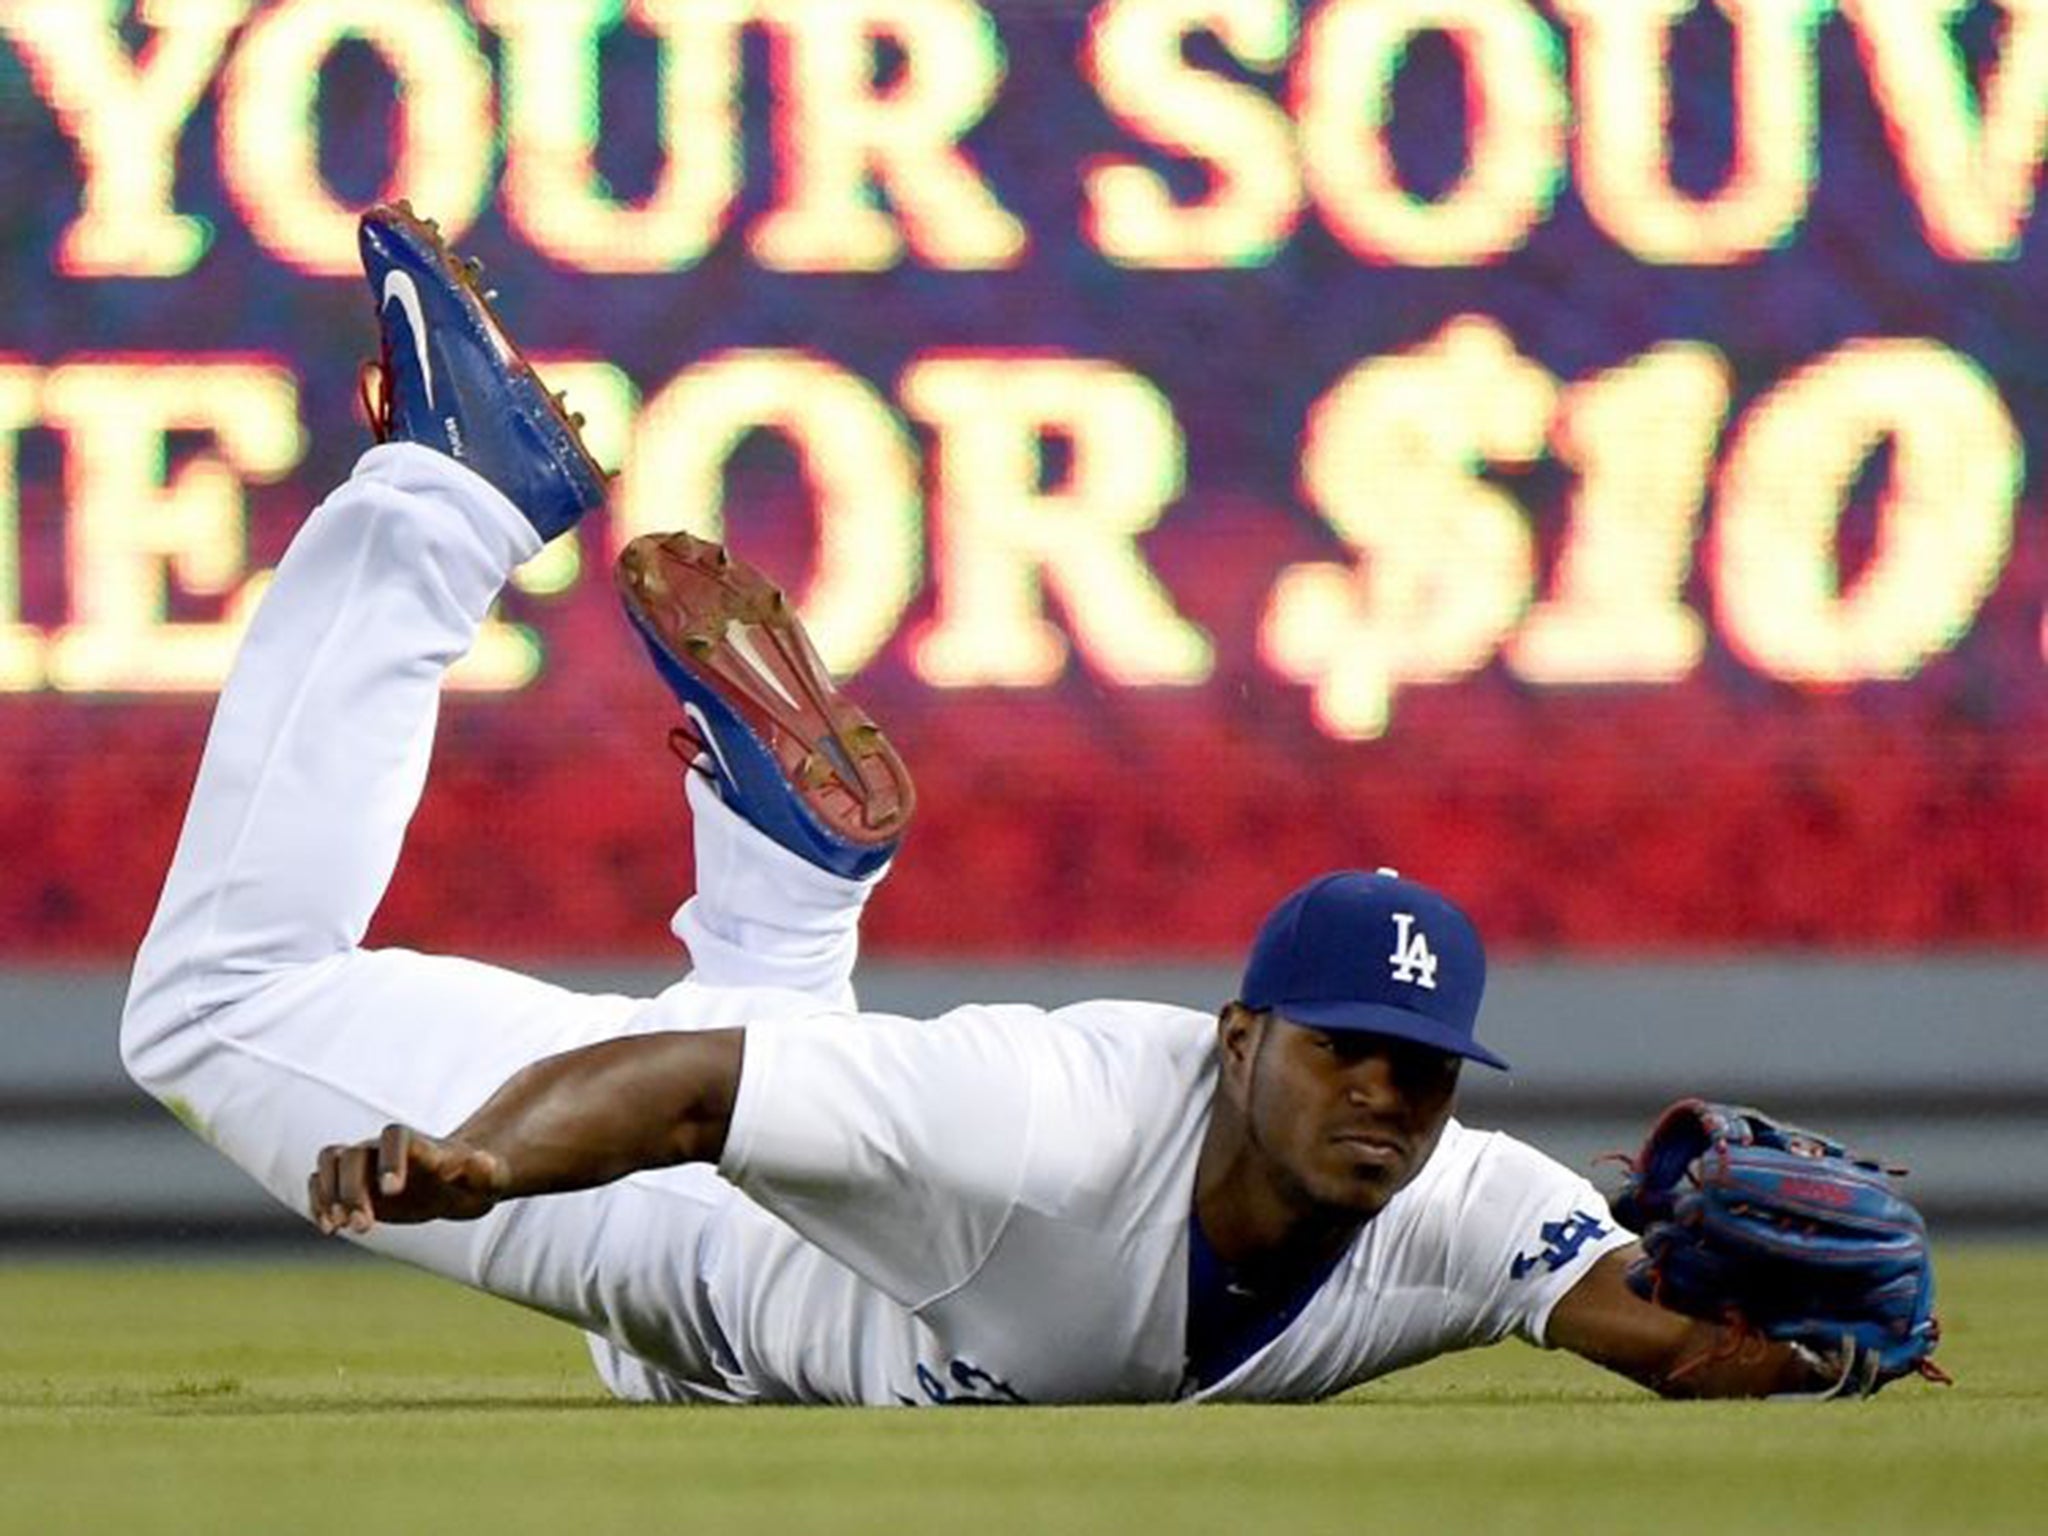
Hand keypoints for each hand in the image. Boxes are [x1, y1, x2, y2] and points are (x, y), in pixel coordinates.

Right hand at [307, 1122, 507, 1234]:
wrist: (458, 1183)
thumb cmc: (475, 1181)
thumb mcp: (488, 1180)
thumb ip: (483, 1171)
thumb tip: (478, 1160)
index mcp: (420, 1145)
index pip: (395, 1135)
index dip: (389, 1159)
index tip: (392, 1192)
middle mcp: (387, 1149)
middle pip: (353, 1153)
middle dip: (351, 1191)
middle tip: (364, 1227)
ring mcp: (367, 1164)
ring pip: (330, 1161)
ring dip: (328, 1194)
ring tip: (338, 1227)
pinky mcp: (353, 1184)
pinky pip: (321, 1181)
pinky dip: (317, 1202)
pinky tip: (330, 1228)